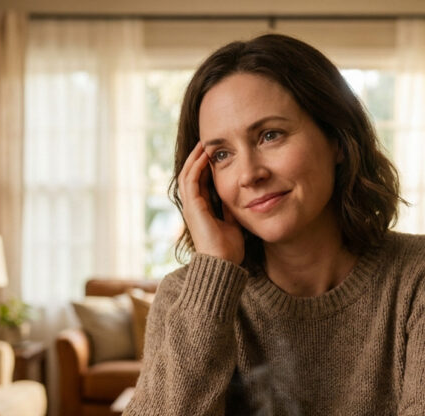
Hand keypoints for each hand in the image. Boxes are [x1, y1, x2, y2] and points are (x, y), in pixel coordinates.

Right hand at [178, 141, 244, 264]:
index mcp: (201, 210)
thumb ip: (230, 209)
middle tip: (206, 143)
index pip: (200, 182)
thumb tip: (237, 195)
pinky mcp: (192, 206)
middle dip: (197, 159)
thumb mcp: (232, 223)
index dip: (205, 167)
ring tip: (204, 144)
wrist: (223, 263)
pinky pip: (191, 180)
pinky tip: (205, 155)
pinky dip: (196, 166)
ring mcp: (190, 206)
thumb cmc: (228, 249)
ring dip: (195, 158)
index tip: (215, 154)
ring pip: (187, 175)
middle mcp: (192, 206)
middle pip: (190, 176)